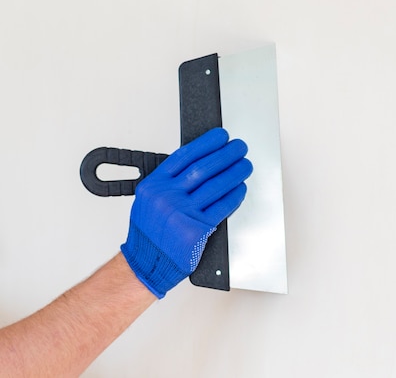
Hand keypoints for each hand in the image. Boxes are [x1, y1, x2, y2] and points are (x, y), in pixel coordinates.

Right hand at [121, 128, 252, 297]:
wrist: (146, 263)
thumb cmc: (149, 233)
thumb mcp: (149, 199)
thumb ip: (170, 181)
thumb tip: (200, 160)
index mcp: (154, 185)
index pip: (185, 156)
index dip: (206, 143)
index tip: (220, 136)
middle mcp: (166, 197)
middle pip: (203, 168)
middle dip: (226, 154)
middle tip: (239, 147)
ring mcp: (181, 214)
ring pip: (216, 185)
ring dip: (235, 172)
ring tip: (245, 165)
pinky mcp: (196, 230)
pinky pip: (222, 207)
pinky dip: (235, 195)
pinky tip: (241, 187)